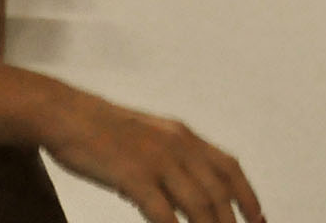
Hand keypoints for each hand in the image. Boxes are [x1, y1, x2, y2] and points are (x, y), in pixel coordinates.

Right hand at [45, 90, 264, 222]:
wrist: (66, 114)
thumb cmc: (101, 130)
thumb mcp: (149, 137)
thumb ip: (172, 158)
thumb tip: (189, 187)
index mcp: (184, 136)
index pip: (229, 168)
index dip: (248, 196)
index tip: (259, 219)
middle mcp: (178, 146)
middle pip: (219, 193)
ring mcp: (157, 161)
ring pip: (199, 206)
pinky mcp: (134, 176)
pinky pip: (164, 213)